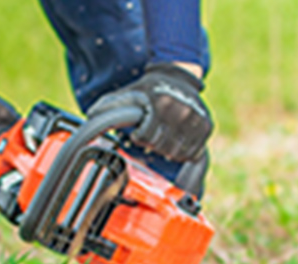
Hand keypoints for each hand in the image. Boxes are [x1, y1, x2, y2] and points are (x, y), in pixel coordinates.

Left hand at [87, 63, 211, 161]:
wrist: (179, 76)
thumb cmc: (151, 88)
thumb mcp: (130, 93)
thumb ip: (110, 105)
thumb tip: (90, 115)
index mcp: (161, 104)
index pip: (147, 138)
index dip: (140, 138)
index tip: (140, 133)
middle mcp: (182, 112)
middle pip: (162, 148)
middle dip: (153, 144)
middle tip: (152, 135)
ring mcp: (197, 120)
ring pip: (177, 153)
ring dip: (167, 150)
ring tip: (163, 137)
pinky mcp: (207, 127)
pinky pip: (192, 153)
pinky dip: (182, 152)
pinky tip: (176, 140)